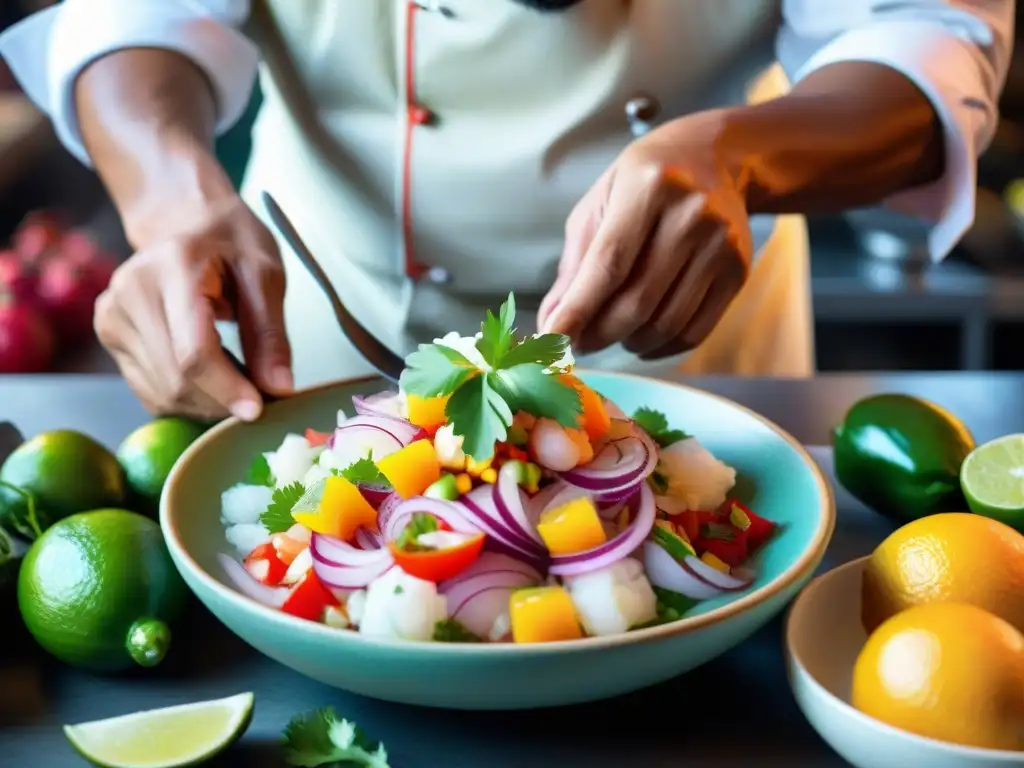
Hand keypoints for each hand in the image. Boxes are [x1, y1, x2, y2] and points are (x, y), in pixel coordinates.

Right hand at [94, 193, 291, 419]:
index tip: (259, 410)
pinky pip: (151, 391)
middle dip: (222, 402)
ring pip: (162, 393)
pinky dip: (188, 399)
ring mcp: (111, 316)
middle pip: (175, 378)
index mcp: (172, 267)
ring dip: (207, 404)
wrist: (183, 219)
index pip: (193, 351)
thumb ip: (270, 334)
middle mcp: (130, 292)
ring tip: (240, 383)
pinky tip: (213, 381)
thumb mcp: (265, 275)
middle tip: (261, 400)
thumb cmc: (230, 241)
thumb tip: (279, 390)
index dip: (226, 388)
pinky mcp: (109, 336)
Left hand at [538, 110, 752, 357]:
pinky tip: (641, 338)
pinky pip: (694, 331)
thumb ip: (575, 262)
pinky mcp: (738, 272)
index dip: (578, 308)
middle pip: (638, 301)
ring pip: (665, 323)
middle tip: (577, 343)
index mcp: (649, 187)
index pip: (609, 263)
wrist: (715, 158)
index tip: (552, 340)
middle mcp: (691, 215)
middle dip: (599, 334)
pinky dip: (660, 348)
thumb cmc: (643, 181)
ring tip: (611, 333)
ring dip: (629, 342)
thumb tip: (552, 321)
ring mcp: (720, 246)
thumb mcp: (600, 202)